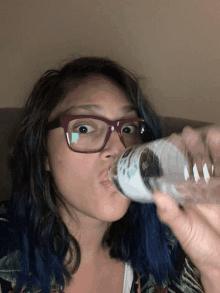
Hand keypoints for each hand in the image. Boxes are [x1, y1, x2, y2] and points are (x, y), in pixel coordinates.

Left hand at [153, 125, 219, 277]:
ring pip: (214, 166)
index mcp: (184, 196)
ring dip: (212, 150)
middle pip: (196, 165)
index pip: (178, 172)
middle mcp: (199, 190)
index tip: (171, 141)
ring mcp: (215, 190)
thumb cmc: (199, 246)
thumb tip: (155, 195)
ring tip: (211, 134)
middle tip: (187, 133)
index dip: (175, 157)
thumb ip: (170, 213)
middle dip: (192, 148)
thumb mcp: (183, 230)